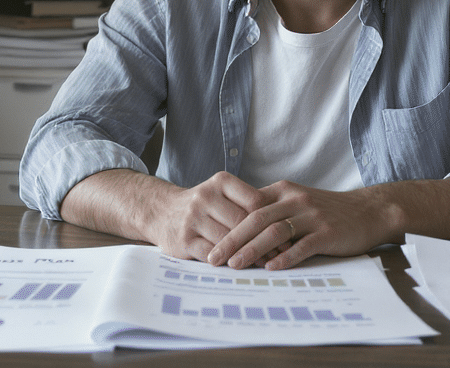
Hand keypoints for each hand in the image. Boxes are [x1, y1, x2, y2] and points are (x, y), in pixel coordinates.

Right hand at [142, 171, 273, 263]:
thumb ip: (248, 204)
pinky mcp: (184, 240)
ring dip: (248, 254)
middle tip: (281, 253)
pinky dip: (227, 262)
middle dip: (263, 240)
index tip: (287, 234)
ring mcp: (193, 218)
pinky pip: (212, 254)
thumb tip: (283, 226)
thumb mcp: (223, 193)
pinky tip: (239, 267)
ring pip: (228, 239)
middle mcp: (205, 196)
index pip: (255, 201)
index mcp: (220, 182)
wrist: (161, 211)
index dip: (272, 219)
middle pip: (243, 222)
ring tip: (264, 263)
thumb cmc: (204, 206)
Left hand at [207, 180, 396, 270]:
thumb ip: (272, 210)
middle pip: (255, 219)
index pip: (248, 207)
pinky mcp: (328, 232)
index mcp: (283, 191)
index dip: (227, 225)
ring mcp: (312, 215)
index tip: (209, 243)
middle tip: (213, 259)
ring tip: (234, 265)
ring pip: (275, 232)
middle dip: (231, 240)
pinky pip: (302, 245)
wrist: (369, 211)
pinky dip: (285, 257)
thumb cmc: (328, 211)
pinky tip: (271, 269)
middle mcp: (295, 200)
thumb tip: (239, 229)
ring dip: (252, 250)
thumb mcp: (297, 202)